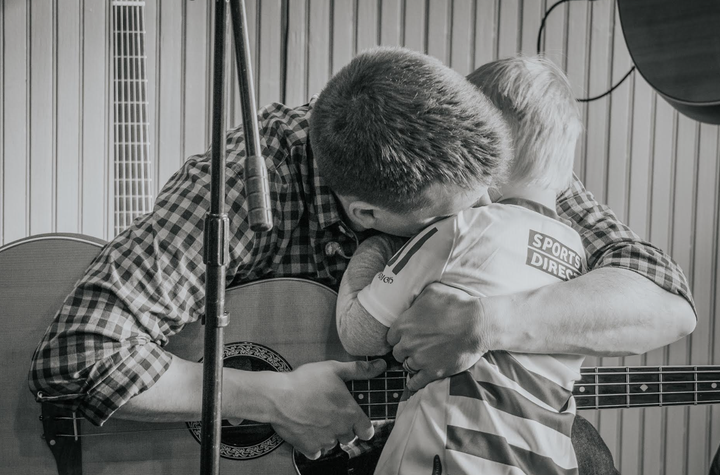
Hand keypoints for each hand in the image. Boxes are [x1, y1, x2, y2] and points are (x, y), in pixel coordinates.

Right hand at [267, 358, 386, 459]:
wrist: (278, 397)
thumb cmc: (306, 381)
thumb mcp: (334, 369)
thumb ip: (359, 370)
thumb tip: (381, 365)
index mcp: (350, 413)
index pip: (367, 430)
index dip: (362, 424)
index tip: (354, 418)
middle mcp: (340, 430)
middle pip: (349, 436)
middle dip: (343, 426)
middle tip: (330, 412)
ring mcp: (324, 441)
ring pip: (333, 443)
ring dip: (328, 434)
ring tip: (316, 417)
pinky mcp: (309, 448)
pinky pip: (317, 451)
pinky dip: (314, 443)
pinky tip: (307, 428)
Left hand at [387, 282, 489, 390]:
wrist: (477, 324)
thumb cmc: (456, 304)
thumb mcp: (431, 291)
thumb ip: (416, 300)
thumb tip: (412, 303)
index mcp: (404, 324)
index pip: (391, 337)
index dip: (399, 337)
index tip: (406, 337)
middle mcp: (408, 343)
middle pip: (397, 352)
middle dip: (405, 350)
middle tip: (416, 347)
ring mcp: (420, 359)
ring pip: (406, 366)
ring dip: (412, 363)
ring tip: (421, 360)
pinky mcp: (433, 372)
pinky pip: (416, 382)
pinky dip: (415, 382)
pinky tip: (417, 380)